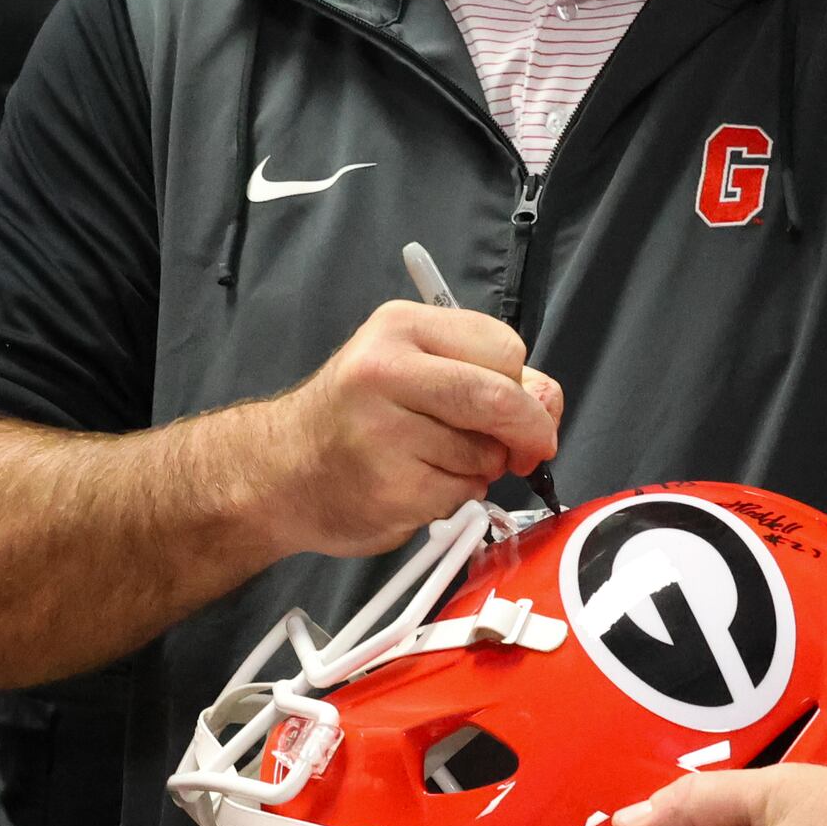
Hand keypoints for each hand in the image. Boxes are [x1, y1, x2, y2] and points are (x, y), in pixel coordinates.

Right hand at [252, 300, 562, 557]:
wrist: (278, 472)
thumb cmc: (352, 419)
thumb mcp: (412, 370)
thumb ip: (485, 376)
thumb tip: (548, 400)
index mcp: (400, 327)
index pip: (504, 348)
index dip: (523, 383)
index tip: (520, 406)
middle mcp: (386, 371)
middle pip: (500, 398)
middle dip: (529, 431)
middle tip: (528, 450)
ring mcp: (384, 433)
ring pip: (484, 454)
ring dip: (479, 469)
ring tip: (431, 462)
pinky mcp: (391, 488)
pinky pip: (460, 495)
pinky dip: (454, 498)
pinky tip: (415, 486)